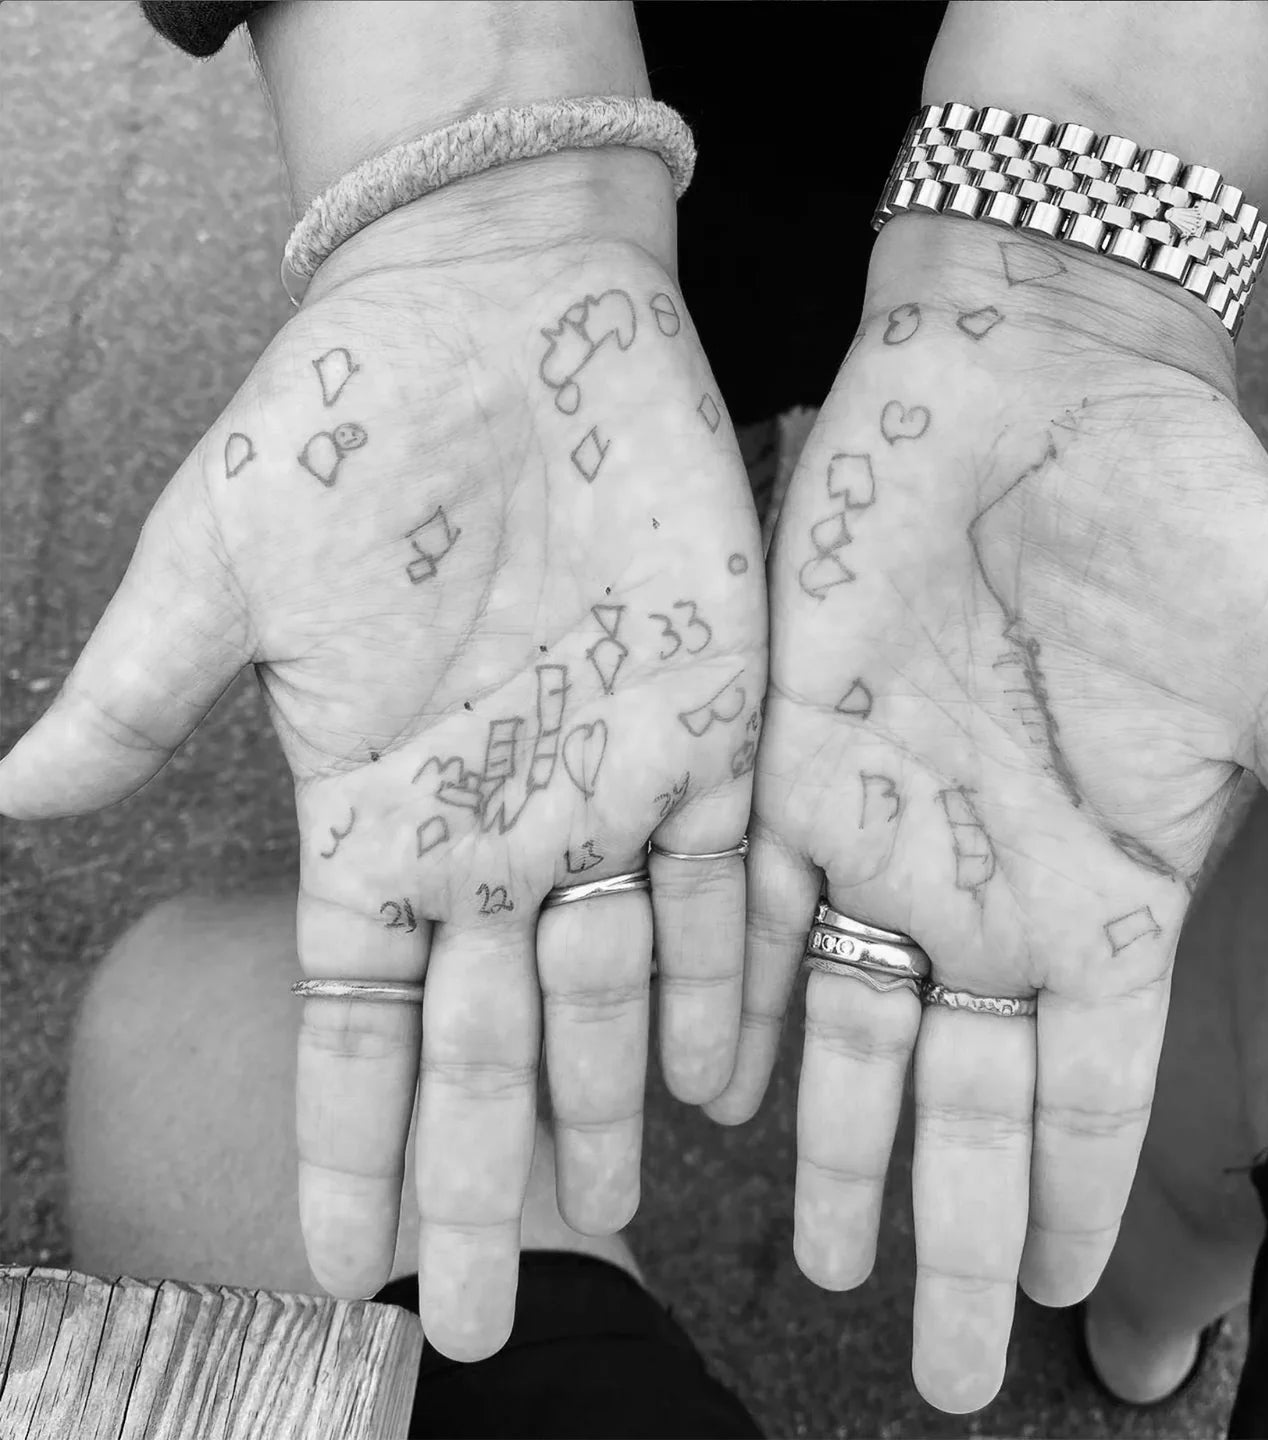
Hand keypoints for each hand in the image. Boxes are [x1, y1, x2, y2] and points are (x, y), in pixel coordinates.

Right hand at [0, 169, 765, 1359]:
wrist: (501, 308)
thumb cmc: (349, 422)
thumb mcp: (220, 561)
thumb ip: (139, 693)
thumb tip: (8, 797)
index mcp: (375, 808)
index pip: (354, 1016)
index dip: (346, 1139)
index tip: (340, 1264)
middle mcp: (494, 825)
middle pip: (485, 1039)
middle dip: (481, 1173)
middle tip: (488, 1311)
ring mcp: (606, 785)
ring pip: (610, 986)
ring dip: (607, 1100)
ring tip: (612, 1210)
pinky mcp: (710, 727)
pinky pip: (727, 885)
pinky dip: (727, 979)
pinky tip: (725, 1076)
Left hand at [710, 223, 1267, 1410]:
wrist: (1037, 383)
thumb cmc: (1174, 508)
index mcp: (1108, 883)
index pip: (1097, 1082)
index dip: (1087, 1194)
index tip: (1070, 1305)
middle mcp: (988, 884)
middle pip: (965, 1097)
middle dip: (955, 1225)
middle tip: (937, 1360)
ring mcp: (883, 830)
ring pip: (846, 1027)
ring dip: (834, 1145)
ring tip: (825, 1260)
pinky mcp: (791, 760)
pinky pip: (745, 910)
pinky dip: (732, 1001)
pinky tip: (717, 1090)